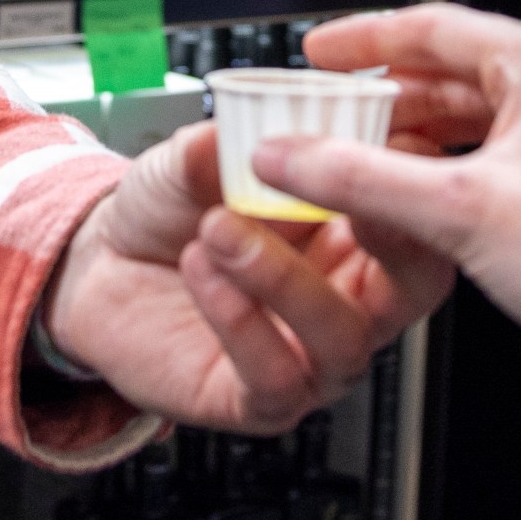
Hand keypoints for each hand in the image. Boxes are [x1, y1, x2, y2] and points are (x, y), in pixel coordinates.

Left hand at [41, 120, 454, 435]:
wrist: (104, 265)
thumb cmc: (173, 210)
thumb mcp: (195, 158)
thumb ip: (224, 142)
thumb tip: (250, 118)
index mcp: (356, 231)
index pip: (417, 210)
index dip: (411, 174)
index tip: (380, 136)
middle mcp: (349, 298)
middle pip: (416, 284)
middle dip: (391, 238)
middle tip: (339, 189)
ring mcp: (311, 355)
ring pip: (341, 337)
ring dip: (282, 278)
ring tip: (219, 227)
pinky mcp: (261, 401)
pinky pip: (275, 378)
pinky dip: (240, 323)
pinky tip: (202, 271)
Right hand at [266, 5, 520, 487]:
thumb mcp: (461, 211)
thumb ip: (361, 178)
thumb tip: (288, 155)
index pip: (432, 27)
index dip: (362, 40)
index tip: (314, 54)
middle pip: (447, 76)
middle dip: (378, 103)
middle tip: (319, 123)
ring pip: (468, 127)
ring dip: (408, 147)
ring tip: (351, 169)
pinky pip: (489, 170)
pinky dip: (442, 184)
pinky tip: (410, 217)